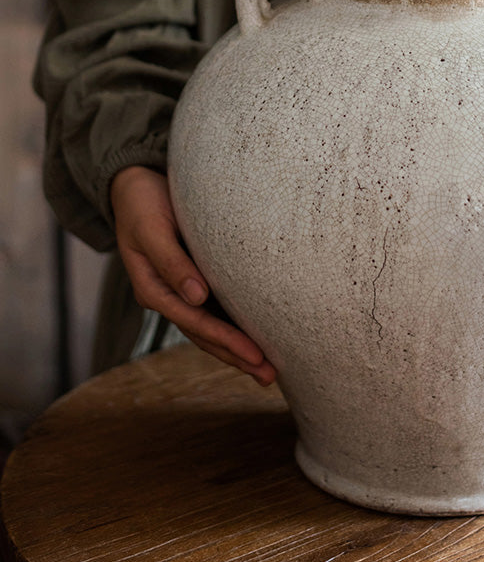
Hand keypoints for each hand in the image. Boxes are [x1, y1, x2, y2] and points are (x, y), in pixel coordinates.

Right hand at [110, 165, 275, 385]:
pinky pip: (215, 311)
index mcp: (153, 289)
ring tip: (266, 370)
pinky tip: (254, 340)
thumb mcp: (152, 230)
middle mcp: (169, 296)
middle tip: (269, 376)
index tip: (254, 355)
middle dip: (236, 356)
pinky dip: (233, 328)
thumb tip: (197, 297)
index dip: (225, 340)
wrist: (135, 185)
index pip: (195, 322)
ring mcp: (181, 291)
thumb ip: (172, 263)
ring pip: (210, 329)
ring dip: (236, 350)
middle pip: (204, 335)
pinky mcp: (194, 280)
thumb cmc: (143, 203)